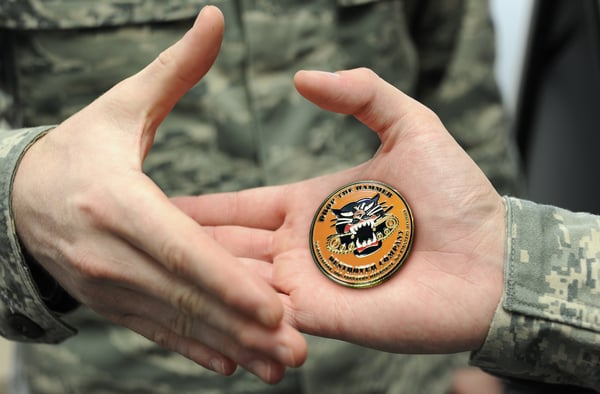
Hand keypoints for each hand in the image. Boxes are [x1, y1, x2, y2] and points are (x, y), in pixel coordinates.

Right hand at [12, 6, 305, 383]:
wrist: (18, 197)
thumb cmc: (81, 148)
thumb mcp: (122, 106)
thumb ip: (175, 69)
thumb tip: (215, 16)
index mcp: (117, 202)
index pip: (183, 248)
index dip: (228, 281)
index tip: (275, 307)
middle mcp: (111, 254)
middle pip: (188, 296)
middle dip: (243, 328)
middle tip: (296, 351)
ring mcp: (109, 287)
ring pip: (179, 323)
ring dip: (231, 349)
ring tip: (278, 370)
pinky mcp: (112, 304)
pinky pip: (159, 332)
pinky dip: (196, 350)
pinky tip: (232, 367)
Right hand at [173, 68, 505, 353]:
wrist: (495, 259)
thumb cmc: (457, 196)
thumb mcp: (411, 127)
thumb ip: (362, 93)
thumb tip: (302, 79)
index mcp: (310, 206)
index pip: (240, 208)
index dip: (202, 207)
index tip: (157, 202)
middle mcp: (301, 249)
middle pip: (229, 248)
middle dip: (187, 246)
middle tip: (136, 244)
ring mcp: (310, 287)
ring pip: (240, 285)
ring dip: (201, 282)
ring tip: (151, 278)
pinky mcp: (325, 320)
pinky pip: (270, 319)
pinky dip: (237, 315)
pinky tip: (199, 310)